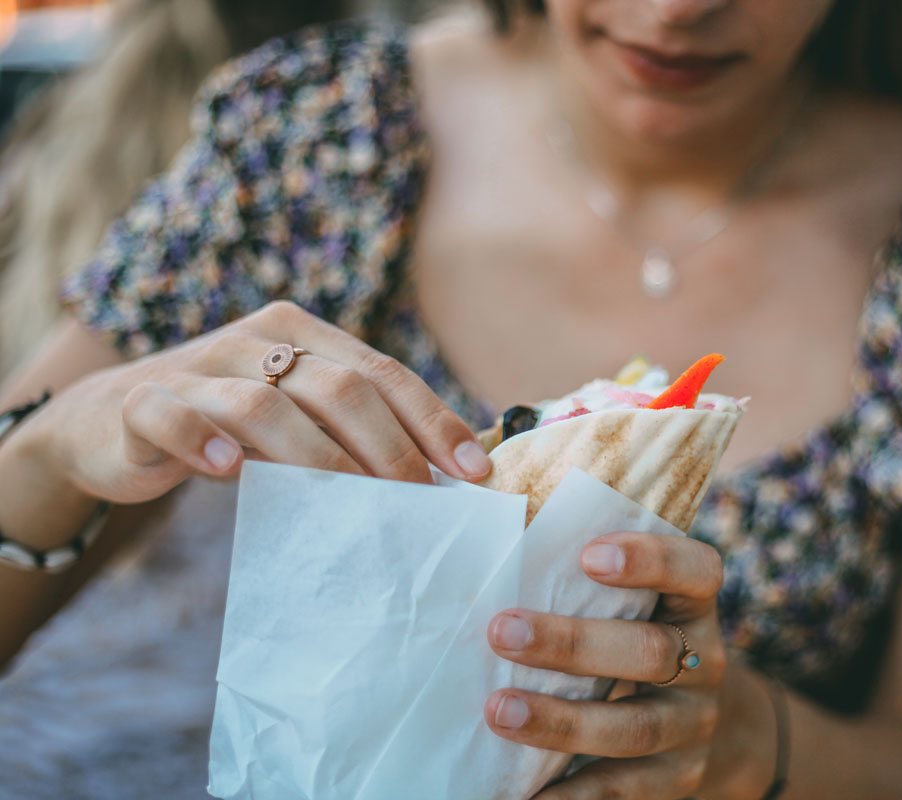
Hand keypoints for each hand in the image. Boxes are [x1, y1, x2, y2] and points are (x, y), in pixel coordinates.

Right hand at [25, 301, 491, 504]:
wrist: (108, 423)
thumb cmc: (229, 429)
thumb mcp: (296, 422)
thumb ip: (350, 436)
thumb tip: (441, 485)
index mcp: (303, 334)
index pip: (383, 373)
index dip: (433, 420)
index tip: (474, 473)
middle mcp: (255, 340)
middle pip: (338, 386)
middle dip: (389, 447)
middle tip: (419, 502)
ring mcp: (197, 368)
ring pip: (265, 402)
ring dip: (315, 456)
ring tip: (352, 504)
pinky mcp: (141, 403)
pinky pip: (173, 415)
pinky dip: (204, 441)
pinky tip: (234, 470)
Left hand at [485, 532, 729, 798]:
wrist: (710, 724)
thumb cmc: (634, 634)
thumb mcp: (633, 600)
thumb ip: (576, 564)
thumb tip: (480, 504)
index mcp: (693, 603)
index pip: (695, 570)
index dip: (651, 559)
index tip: (588, 554)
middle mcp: (703, 661)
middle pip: (651, 651)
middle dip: (573, 642)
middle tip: (501, 630)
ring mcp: (691, 725)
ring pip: (633, 726)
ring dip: (562, 721)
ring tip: (498, 710)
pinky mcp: (674, 782)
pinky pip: (621, 791)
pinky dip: (570, 797)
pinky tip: (523, 795)